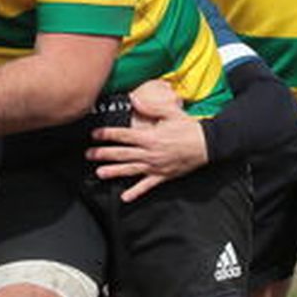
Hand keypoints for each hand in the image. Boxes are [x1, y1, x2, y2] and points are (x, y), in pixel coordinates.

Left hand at [86, 80, 207, 202]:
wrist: (208, 144)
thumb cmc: (189, 128)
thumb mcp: (171, 112)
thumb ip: (151, 107)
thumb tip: (134, 98)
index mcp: (150, 137)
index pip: (124, 135)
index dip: (107, 134)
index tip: (94, 134)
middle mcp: (150, 153)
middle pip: (123, 153)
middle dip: (104, 154)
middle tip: (89, 154)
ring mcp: (156, 166)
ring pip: (130, 170)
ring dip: (114, 172)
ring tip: (100, 173)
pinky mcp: (163, 176)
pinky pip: (147, 186)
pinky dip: (136, 192)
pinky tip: (125, 198)